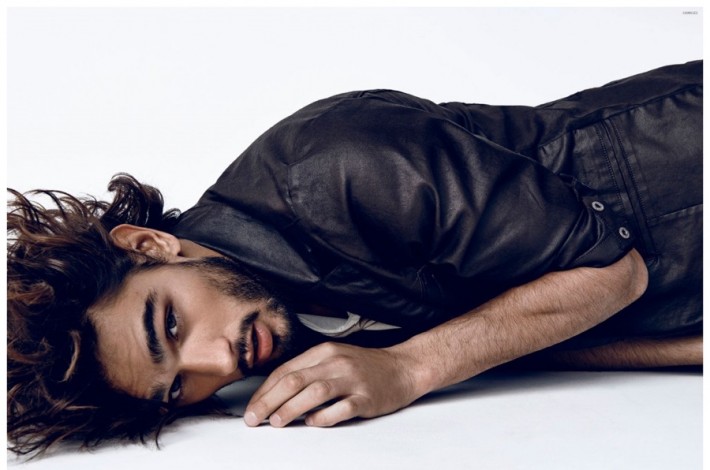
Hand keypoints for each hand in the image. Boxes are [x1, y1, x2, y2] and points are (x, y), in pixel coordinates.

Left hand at [243, 342, 419, 427]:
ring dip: (291, 408)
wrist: (403, 367)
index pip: (286, 371)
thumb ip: (308, 372)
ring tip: (276, 422)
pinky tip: (312, 423)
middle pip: (295, 380)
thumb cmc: (365, 366)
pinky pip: (341, 408)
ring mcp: (353, 380)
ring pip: (315, 392)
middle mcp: (336, 363)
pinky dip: (323, 417)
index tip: (252, 407)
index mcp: (324, 352)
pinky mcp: (367, 398)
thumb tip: (275, 395)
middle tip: (254, 418)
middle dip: (269, 401)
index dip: (265, 391)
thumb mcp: (333, 359)